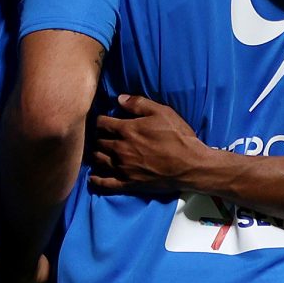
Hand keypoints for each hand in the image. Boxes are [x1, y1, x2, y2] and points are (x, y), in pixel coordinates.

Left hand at [88, 93, 215, 196]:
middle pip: (98, 142)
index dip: (101, 120)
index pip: (102, 123)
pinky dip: (97, 180)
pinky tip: (93, 177)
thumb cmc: (178, 137)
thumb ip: (138, 103)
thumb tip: (119, 98)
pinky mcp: (128, 183)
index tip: (104, 121)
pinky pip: (106, 183)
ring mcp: (123, 168)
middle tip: (103, 136)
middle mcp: (120, 149)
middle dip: (99, 137)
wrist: (190, 165)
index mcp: (127, 130)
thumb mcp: (162, 112)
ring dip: (97, 155)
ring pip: (99, 160)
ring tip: (100, 152)